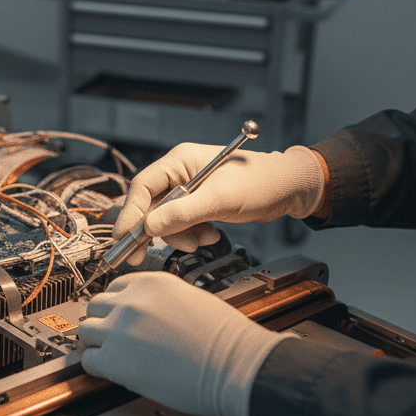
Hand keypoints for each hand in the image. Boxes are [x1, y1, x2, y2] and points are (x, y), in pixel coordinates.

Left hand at [77, 272, 284, 415]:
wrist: (235, 365)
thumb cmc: (224, 338)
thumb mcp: (190, 298)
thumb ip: (160, 300)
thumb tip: (145, 313)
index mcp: (151, 282)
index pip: (115, 288)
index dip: (117, 306)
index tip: (120, 317)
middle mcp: (131, 301)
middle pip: (96, 306)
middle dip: (104, 322)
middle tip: (115, 337)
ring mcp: (120, 329)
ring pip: (86, 331)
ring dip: (97, 343)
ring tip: (112, 354)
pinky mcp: (115, 360)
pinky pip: (88, 360)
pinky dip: (97, 366)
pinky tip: (113, 370)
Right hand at [114, 145, 327, 257]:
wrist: (290, 189)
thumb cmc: (261, 182)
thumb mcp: (219, 199)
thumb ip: (182, 213)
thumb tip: (149, 227)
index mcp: (179, 160)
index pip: (143, 186)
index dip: (131, 213)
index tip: (125, 238)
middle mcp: (180, 173)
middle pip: (150, 206)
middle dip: (156, 230)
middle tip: (141, 254)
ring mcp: (189, 190)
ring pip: (166, 220)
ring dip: (180, 235)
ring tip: (203, 239)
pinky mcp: (199, 205)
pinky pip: (183, 225)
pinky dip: (192, 235)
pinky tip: (210, 234)